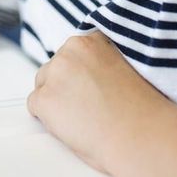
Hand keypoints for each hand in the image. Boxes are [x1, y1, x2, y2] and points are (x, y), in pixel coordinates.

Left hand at [27, 32, 169, 174]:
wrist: (141, 136)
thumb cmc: (140, 110)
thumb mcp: (125, 67)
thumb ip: (101, 60)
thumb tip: (85, 73)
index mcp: (92, 40)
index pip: (72, 53)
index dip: (80, 74)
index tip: (90, 88)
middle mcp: (70, 50)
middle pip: (54, 68)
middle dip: (65, 86)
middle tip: (87, 107)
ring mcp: (55, 74)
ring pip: (42, 85)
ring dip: (55, 100)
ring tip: (83, 118)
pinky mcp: (44, 99)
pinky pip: (34, 106)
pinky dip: (47, 118)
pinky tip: (71, 126)